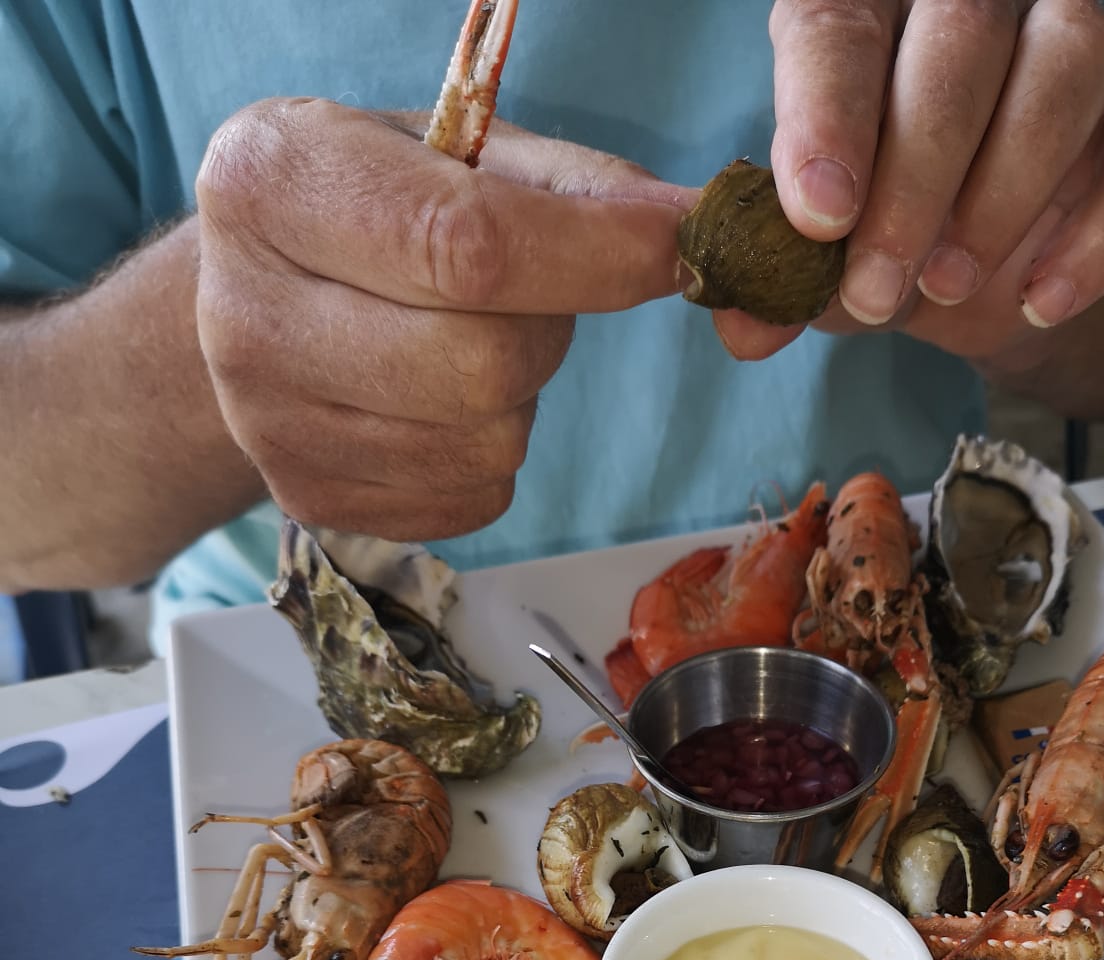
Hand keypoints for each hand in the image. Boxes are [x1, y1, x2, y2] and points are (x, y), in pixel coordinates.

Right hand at [196, 102, 687, 538]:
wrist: (251, 296)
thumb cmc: (369, 207)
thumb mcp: (453, 153)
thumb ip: (580, 188)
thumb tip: (699, 237)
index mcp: (274, 181)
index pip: (463, 246)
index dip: (591, 258)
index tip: (669, 252)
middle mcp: (246, 313)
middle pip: (481, 366)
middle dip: (545, 335)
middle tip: (525, 301)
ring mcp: (269, 426)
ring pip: (485, 446)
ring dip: (518, 400)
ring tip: (466, 343)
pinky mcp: (309, 502)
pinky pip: (470, 500)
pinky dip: (488, 457)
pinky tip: (439, 404)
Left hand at [719, 0, 1103, 364]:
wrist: (993, 281)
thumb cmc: (884, 237)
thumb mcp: (817, 264)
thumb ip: (776, 281)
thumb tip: (742, 323)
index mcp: (869, 15)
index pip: (841, 23)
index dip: (826, 113)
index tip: (818, 215)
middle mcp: (977, 5)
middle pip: (963, 32)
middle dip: (915, 173)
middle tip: (877, 285)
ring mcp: (1072, 52)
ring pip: (1073, 56)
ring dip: (1007, 185)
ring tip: (951, 286)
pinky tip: (1044, 303)